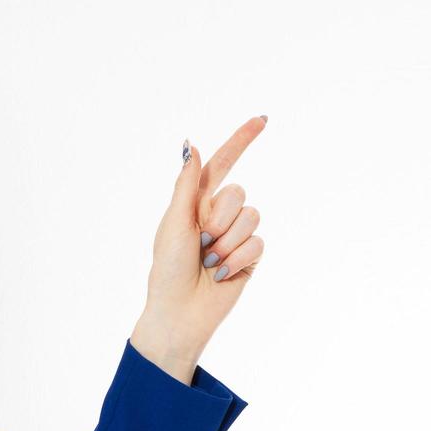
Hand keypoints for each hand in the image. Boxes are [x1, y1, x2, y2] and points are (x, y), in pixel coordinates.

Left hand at [135, 114, 266, 369]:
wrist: (181, 311)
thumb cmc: (168, 269)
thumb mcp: (174, 222)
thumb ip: (187, 184)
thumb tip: (192, 144)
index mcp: (196, 201)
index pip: (223, 163)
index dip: (241, 140)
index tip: (262, 120)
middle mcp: (219, 214)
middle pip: (239, 192)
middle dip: (219, 218)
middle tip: (201, 242)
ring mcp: (237, 235)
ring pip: (252, 217)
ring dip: (228, 242)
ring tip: (209, 262)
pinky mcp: (250, 256)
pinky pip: (258, 242)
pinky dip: (238, 258)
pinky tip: (223, 274)